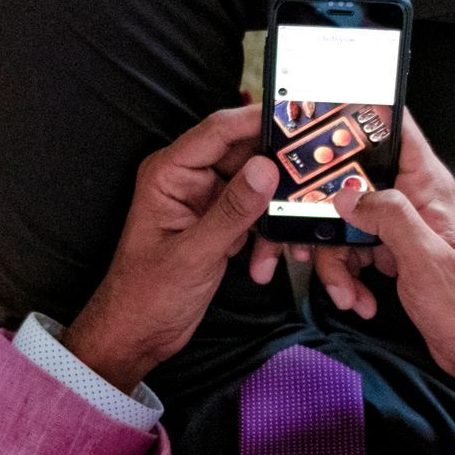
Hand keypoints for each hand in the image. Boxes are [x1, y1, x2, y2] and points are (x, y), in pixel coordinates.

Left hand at [62, 103, 276, 391]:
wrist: (137, 335)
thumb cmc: (147, 295)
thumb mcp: (194, 253)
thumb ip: (233, 210)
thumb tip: (266, 168)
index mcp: (170, 173)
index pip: (219, 131)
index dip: (258, 119)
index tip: (300, 118)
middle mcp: (189, 180)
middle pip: (245, 156)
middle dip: (278, 173)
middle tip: (317, 181)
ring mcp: (206, 202)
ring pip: (257, 188)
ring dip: (276, 214)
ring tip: (292, 240)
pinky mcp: (219, 225)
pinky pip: (255, 216)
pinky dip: (267, 238)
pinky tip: (267, 265)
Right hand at [254, 110, 454, 383]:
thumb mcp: (425, 257)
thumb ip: (387, 215)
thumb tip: (345, 194)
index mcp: (427, 186)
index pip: (395, 128)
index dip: (358, 117)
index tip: (319, 127)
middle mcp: (413, 200)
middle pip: (353, 184)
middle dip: (329, 219)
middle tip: (316, 249)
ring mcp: (402, 229)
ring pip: (348, 225)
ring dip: (338, 263)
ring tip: (348, 294)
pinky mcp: (394, 255)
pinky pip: (356, 254)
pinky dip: (350, 279)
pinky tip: (360, 301)